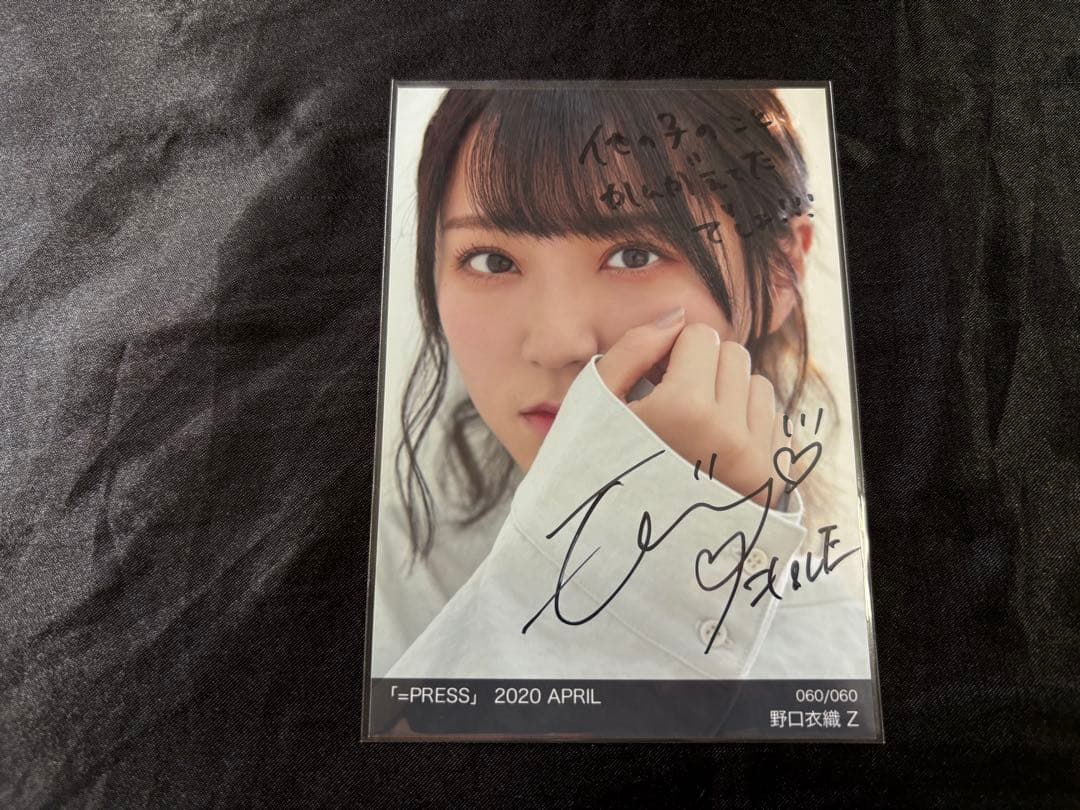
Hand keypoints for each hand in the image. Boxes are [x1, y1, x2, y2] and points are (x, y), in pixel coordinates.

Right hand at [596, 307, 790, 508]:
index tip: (654, 384)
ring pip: (758, 386)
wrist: (620, 546)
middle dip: (703, 371)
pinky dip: (747, 429)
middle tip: (674, 408)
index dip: (672, 354)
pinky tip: (714, 455)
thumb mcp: (594, 405)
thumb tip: (677, 317)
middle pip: (734, 355)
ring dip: (729, 398)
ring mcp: (756, 461)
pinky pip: (774, 424)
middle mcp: (728, 435)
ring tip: (694, 433)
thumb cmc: (598, 469)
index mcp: (684, 410)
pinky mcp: (771, 481)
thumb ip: (631, 350)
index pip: (701, 336)